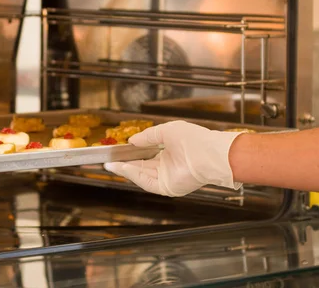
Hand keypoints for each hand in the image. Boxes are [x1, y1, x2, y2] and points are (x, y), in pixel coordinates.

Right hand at [104, 121, 243, 196]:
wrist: (210, 154)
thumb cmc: (195, 139)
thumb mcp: (166, 131)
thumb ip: (148, 136)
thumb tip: (132, 140)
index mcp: (169, 153)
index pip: (146, 155)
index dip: (131, 153)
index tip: (118, 150)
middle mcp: (168, 167)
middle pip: (140, 167)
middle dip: (124, 164)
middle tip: (109, 160)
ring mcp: (167, 178)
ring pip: (141, 175)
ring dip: (125, 170)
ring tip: (111, 164)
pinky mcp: (167, 187)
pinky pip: (146, 182)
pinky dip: (134, 175)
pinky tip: (123, 167)